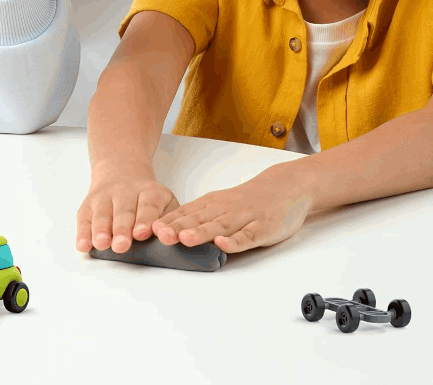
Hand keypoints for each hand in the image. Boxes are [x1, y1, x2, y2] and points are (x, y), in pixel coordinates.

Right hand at [76, 164, 179, 252]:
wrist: (121, 172)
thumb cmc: (147, 199)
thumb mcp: (165, 202)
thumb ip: (168, 220)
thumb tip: (168, 238)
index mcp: (149, 191)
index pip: (148, 205)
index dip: (144, 219)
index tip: (142, 233)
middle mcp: (125, 191)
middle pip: (124, 211)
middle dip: (122, 229)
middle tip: (122, 245)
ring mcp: (104, 197)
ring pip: (102, 214)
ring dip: (101, 230)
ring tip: (102, 244)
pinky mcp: (88, 205)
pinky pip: (84, 219)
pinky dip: (83, 233)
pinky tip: (83, 245)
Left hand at [151, 162, 313, 253]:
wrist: (284, 186)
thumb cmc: (248, 200)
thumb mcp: (220, 205)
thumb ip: (199, 218)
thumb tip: (169, 232)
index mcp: (212, 204)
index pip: (185, 213)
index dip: (167, 222)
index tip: (148, 229)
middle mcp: (225, 209)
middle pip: (198, 219)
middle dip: (178, 228)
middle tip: (159, 235)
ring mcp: (244, 218)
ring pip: (220, 226)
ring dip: (202, 233)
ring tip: (184, 239)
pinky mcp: (263, 228)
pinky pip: (248, 235)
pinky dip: (235, 240)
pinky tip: (223, 244)